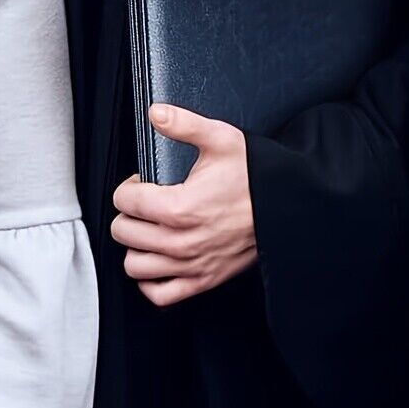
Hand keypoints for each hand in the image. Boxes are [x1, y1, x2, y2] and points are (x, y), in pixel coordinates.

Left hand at [110, 104, 257, 306]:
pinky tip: (158, 259)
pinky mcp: (202, 281)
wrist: (285, 206)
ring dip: (136, 246)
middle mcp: (181, 241)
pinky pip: (159, 294)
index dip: (128, 187)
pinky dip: (151, 279)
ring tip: (149, 229)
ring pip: (135, 265)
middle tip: (145, 203)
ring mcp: (191, 265)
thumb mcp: (221, 139)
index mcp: (179, 207)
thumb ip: (184, 124)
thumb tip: (156, 113)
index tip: (142, 183)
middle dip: (128, 213)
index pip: (124, 201)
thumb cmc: (254, 175)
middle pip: (123, 232)